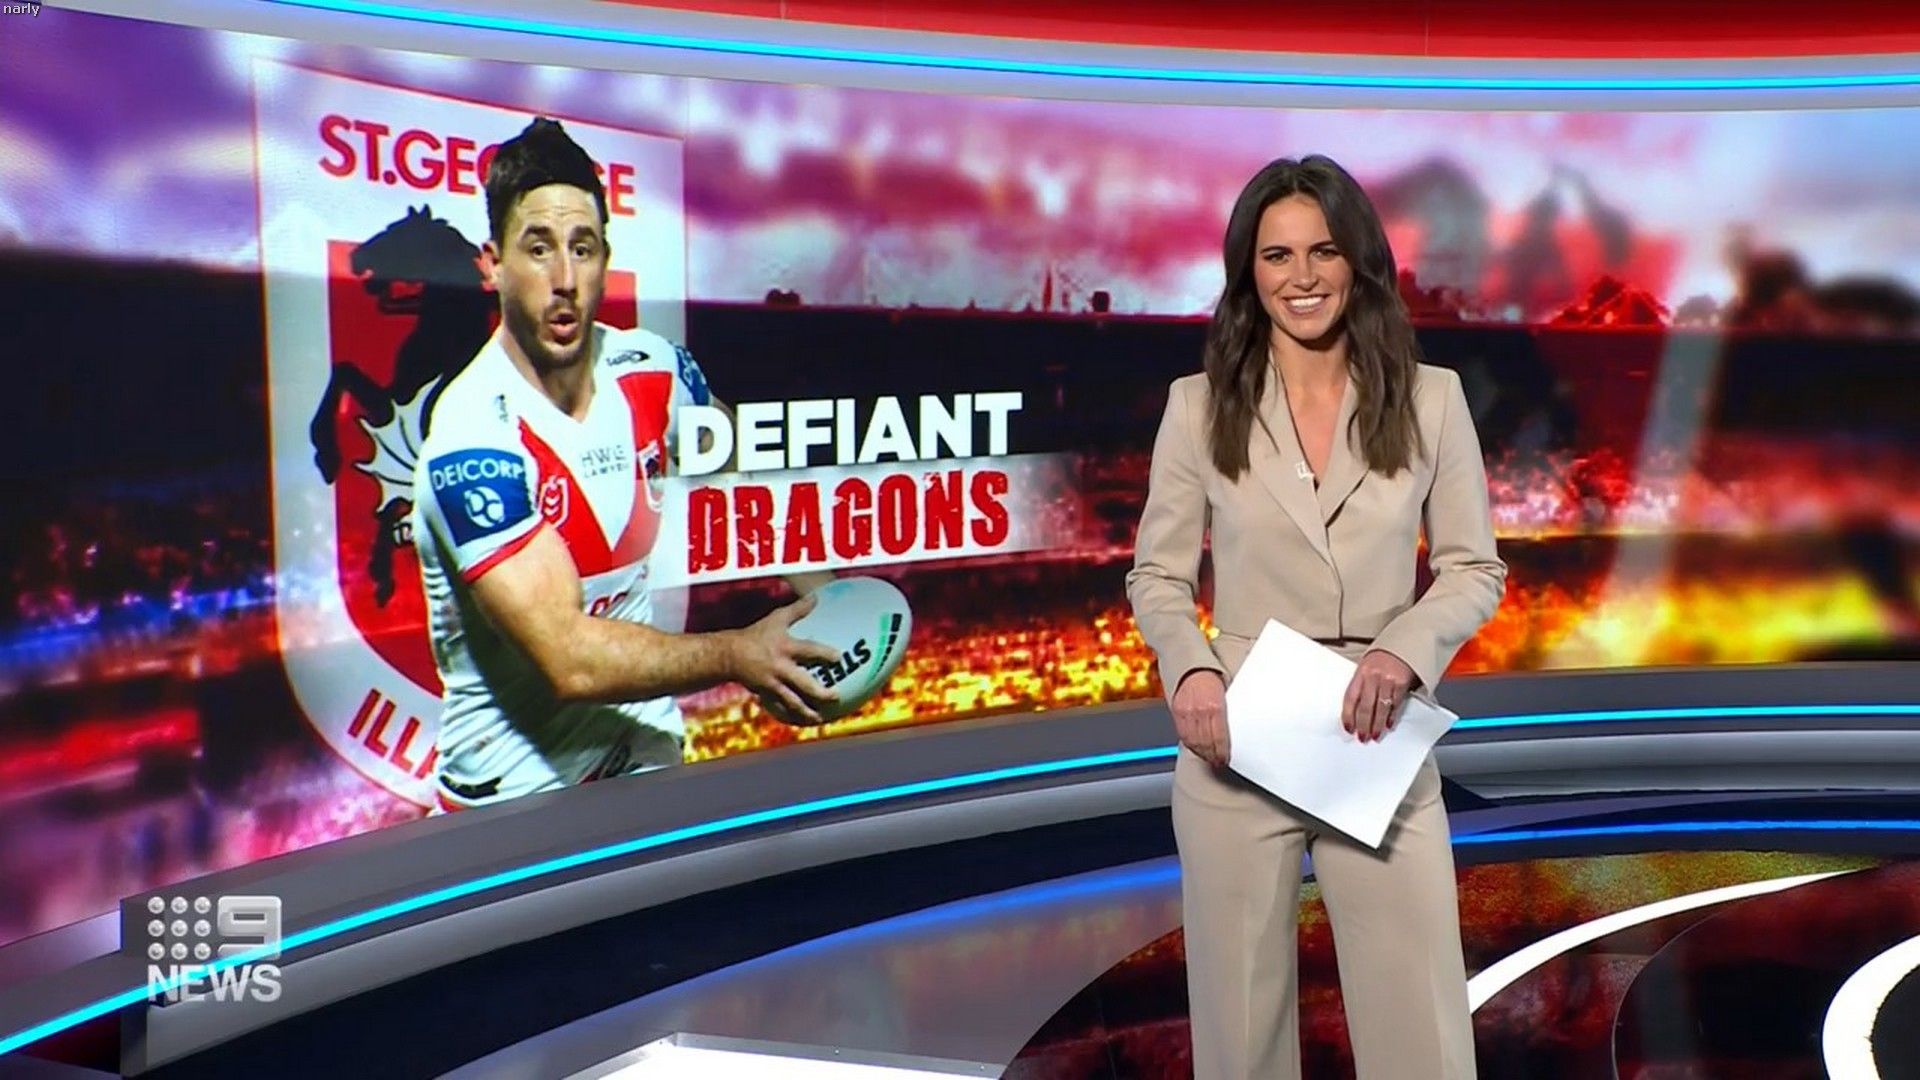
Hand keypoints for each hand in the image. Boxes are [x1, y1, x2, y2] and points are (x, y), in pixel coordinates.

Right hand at [727, 593, 841, 724]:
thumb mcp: (776, 619)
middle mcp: (780, 668)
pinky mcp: (765, 694)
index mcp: (785, 648)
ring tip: (820, 719)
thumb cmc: (756, 634)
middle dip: (820, 692)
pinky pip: (780, 708)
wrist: (729, 655)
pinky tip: (801, 722)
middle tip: (835, 697)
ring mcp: (772, 683)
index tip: (839, 657)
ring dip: (807, 712)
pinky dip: (791, 716)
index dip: (824, 654)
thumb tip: (816, 597)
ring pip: (791, 702)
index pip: (808, 650)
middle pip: (803, 683)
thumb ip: (797, 609)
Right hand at [1171, 669, 1229, 767]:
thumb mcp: (1225, 690)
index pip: (1219, 737)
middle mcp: (1199, 711)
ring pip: (1194, 741)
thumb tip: (1233, 728)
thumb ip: (1225, 710)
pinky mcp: (1177, 711)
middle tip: (1219, 762)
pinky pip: (1183, 734)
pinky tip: (1196, 748)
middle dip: (1213, 755)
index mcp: (1215, 706)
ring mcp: (1186, 712)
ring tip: (1208, 758)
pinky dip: (1190, 744)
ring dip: (1202, 753)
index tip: (1227, 757)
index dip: (1223, 751)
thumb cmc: (1210, 673)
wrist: (1188, 661)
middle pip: (1206, 742)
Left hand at [1343, 650, 1415, 742]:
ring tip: (1375, 735)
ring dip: (1377, 724)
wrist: (1406, 642)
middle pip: (1365, 706)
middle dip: (1363, 724)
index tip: (1348, 728)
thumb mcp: (1367, 666)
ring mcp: (1388, 680)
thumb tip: (1356, 709)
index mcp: (1360, 672)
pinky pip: (1395, 704)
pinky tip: (1388, 725)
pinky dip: (1391, 716)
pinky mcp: (1402, 683)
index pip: (1350, 697)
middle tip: (1362, 737)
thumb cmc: (1384, 656)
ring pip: (1380, 708)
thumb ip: (1363, 684)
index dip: (1348, 715)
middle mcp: (1373, 676)